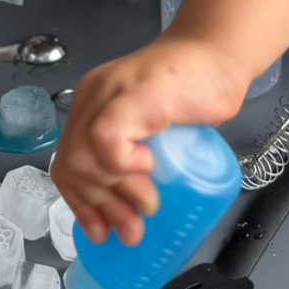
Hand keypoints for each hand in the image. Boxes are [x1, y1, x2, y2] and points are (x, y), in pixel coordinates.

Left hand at [49, 34, 247, 246]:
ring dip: (115, 192)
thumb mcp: (156, 132)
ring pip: (83, 157)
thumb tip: (134, 208)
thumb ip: (138, 155)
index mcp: (93, 108)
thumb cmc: (195, 91)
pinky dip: (122, 162)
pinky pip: (106, 136)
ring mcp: (109, 94)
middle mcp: (93, 99)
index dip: (80, 203)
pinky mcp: (131, 94)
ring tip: (147, 204)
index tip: (101, 232)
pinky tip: (147, 166)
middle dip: (99, 207)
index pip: (68, 163)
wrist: (220, 55)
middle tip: (132, 230)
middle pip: (72, 165)